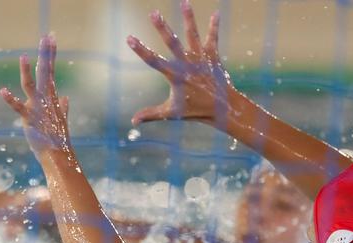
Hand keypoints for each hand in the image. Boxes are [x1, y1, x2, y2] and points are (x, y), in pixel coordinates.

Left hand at [0, 35, 72, 158]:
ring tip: (23, 57)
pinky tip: (3, 91)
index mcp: (50, 97)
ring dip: (27, 72)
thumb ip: (63, 108)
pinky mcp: (28, 118)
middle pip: (45, 71)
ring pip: (30, 85)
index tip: (52, 38)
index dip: (51, 53)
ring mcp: (37, 107)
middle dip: (46, 54)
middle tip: (48, 36)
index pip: (50, 70)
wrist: (57, 155)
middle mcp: (45, 99)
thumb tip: (66, 99)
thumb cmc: (57, 139)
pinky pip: (18, 107)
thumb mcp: (61, 120)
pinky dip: (10, 99)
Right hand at [126, 1, 232, 124]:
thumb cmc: (195, 111)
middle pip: (172, 43)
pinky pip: (212, 39)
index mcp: (175, 76)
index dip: (140, 50)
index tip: (129, 38)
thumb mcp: (170, 113)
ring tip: (184, 2)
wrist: (223, 108)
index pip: (153, 61)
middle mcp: (187, 64)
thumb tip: (132, 122)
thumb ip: (150, 114)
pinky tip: (216, 13)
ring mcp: (201, 59)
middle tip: (154, 13)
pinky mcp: (212, 57)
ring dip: (189, 18)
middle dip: (162, 27)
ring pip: (193, 35)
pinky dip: (214, 27)